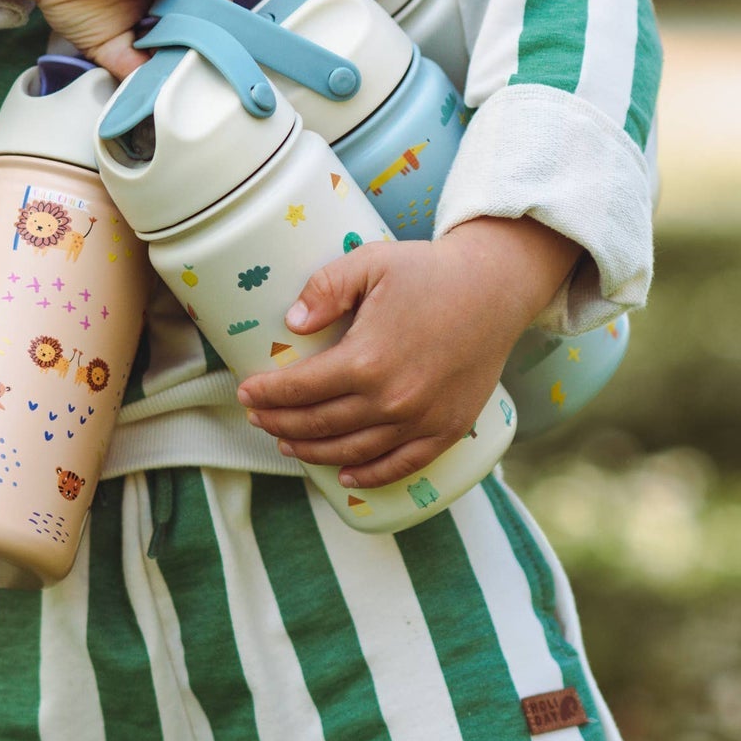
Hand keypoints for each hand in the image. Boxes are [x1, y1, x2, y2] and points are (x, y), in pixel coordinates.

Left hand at [0, 0, 234, 75]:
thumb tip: (228, 21)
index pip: (219, 1)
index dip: (230, 18)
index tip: (245, 38)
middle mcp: (166, 2)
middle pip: (200, 33)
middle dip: (212, 47)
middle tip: (226, 61)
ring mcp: (142, 29)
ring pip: (176, 57)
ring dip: (188, 67)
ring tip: (203, 77)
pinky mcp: (117, 52)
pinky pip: (143, 76)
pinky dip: (157, 84)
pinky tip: (173, 87)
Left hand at [238, 216, 580, 487]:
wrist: (496, 288)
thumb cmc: (429, 271)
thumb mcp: (370, 264)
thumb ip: (325, 288)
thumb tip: (293, 323)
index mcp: (367, 360)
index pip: (300, 389)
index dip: (267, 394)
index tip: (245, 393)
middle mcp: (391, 400)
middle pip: (320, 424)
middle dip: (280, 423)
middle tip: (258, 418)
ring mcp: (421, 421)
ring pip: (352, 451)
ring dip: (313, 452)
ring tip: (288, 444)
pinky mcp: (447, 430)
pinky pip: (401, 465)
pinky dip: (369, 476)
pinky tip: (346, 475)